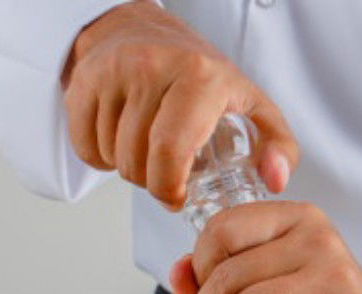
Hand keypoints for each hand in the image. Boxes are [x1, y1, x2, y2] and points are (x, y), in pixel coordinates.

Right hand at [62, 1, 297, 207]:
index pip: (171, 150)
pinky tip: (120, 139)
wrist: (143, 30)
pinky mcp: (83, 80)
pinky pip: (84, 145)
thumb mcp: (250, 104)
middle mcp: (152, 67)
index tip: (176, 196)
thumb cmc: (200, 75)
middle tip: (164, 172)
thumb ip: (278, 144)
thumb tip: (275, 179)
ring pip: (111, 156)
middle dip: (150, 182)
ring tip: (146, 149)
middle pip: (138, 161)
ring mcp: (113, 72)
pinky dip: (100, 156)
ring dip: (127, 168)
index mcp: (198, 77)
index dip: (169, 187)